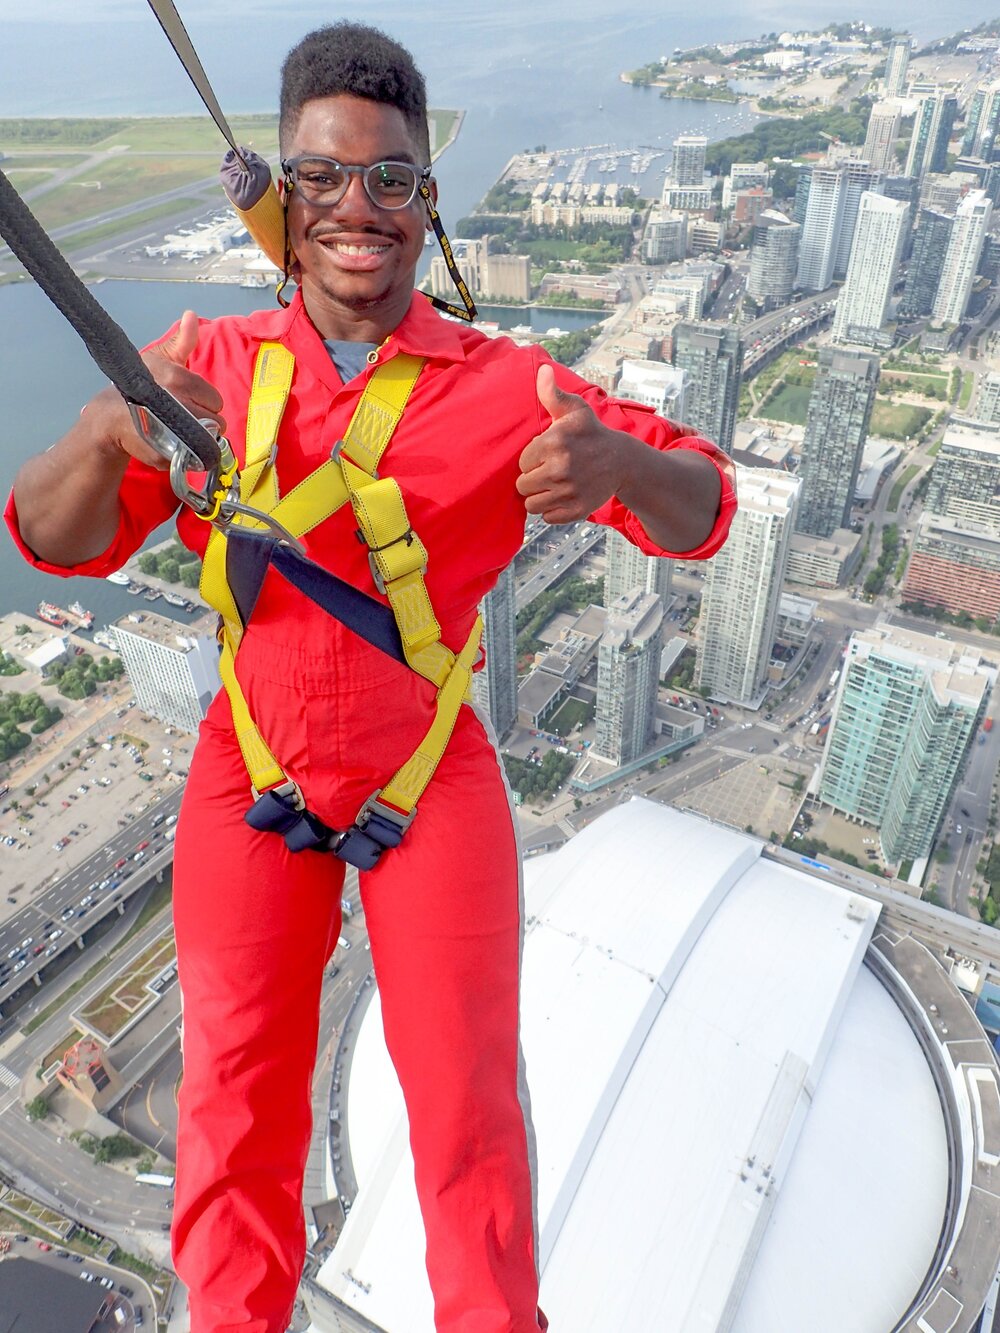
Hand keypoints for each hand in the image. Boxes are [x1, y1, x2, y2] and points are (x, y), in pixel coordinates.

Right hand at [86, 310, 225, 469]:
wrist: (109, 418)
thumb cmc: (138, 386)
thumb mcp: (158, 359)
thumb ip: (181, 341)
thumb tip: (192, 315)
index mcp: (177, 379)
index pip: (215, 399)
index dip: (205, 403)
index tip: (190, 403)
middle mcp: (175, 402)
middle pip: (216, 421)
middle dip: (206, 422)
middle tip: (186, 420)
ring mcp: (171, 430)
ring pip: (209, 440)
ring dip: (201, 440)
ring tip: (182, 433)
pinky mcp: (166, 453)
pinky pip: (194, 457)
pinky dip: (190, 455)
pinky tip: (176, 445)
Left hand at [515, 364, 629, 523]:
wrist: (622, 460)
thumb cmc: (591, 433)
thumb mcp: (575, 410)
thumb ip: (553, 394)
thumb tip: (542, 371)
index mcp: (554, 443)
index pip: (522, 463)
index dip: (532, 459)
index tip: (546, 455)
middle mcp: (560, 469)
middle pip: (523, 486)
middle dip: (533, 479)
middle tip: (549, 471)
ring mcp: (568, 492)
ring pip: (532, 504)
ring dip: (539, 497)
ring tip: (553, 485)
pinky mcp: (576, 510)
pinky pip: (548, 517)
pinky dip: (552, 510)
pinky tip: (563, 496)